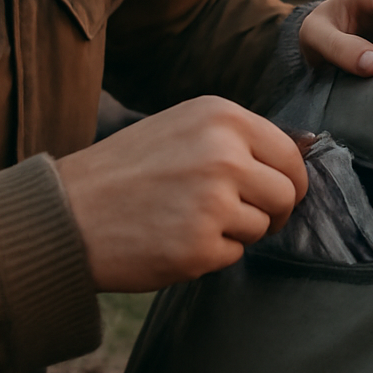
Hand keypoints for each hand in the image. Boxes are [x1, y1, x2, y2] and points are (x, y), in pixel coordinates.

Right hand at [54, 96, 306, 291]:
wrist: (65, 213)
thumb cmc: (125, 170)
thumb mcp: (183, 128)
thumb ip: (238, 138)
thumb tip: (307, 147)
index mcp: (221, 117)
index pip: (290, 154)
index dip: (289, 180)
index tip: (275, 192)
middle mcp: (224, 154)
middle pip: (287, 194)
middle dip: (272, 211)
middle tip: (237, 216)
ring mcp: (214, 201)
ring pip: (262, 226)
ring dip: (236, 232)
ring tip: (188, 220)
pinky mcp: (201, 245)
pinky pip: (233, 255)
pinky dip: (210, 254)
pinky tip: (173, 239)